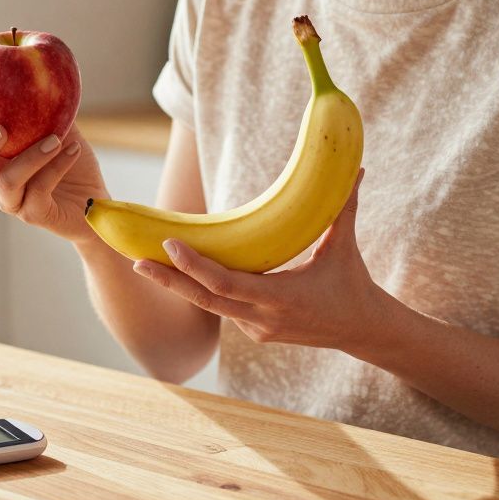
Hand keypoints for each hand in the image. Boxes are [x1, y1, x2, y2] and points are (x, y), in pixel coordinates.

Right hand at [0, 96, 108, 242]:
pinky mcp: (35, 214)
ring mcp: (13, 201)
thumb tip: (34, 64)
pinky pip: (39, 191)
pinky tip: (73, 150)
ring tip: (55, 138)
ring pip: (7, 183)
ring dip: (30, 157)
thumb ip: (42, 101)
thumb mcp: (57, 123)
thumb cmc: (70, 159)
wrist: (94, 202)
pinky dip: (56, 167)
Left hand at [131, 169, 396, 349]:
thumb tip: (355, 167)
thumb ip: (344, 206)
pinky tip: (175, 273)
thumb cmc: (353, 282)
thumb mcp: (344, 245)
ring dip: (178, 284)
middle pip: (204, 299)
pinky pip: (222, 309)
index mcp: (282, 297)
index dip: (194, 266)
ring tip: (144, 262)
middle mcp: (263, 318)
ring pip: (208, 306)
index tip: (169, 244)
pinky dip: (200, 290)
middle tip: (135, 260)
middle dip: (168, 280)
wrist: (362, 330)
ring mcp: (256, 329)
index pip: (225, 283)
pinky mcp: (254, 332)